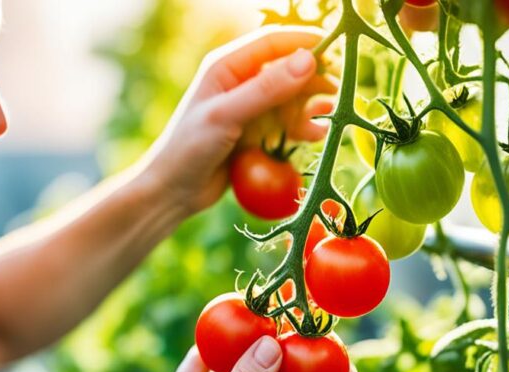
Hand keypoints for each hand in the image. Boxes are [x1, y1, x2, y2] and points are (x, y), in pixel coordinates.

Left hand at [141, 27, 336, 214]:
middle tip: (336, 93)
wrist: (172, 192)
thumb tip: (308, 60)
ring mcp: (249, 109)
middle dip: (312, 80)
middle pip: (287, 71)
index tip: (335, 53)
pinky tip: (315, 137)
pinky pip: (287, 124)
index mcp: (226, 66)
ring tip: (325, 120)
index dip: (304, 44)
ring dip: (309, 107)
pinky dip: (302, 128)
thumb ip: (267, 89)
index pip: (273, 43)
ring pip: (291, 99)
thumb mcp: (227, 115)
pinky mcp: (255, 133)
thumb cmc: (189, 148)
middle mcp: (240, 82)